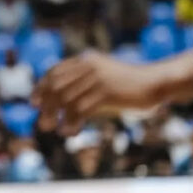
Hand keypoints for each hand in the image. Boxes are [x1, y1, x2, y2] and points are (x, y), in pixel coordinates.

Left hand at [32, 50, 165, 124]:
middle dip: (46, 105)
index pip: (55, 71)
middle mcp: (89, 66)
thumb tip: (62, 102)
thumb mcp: (104, 77)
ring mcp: (97, 78)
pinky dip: (71, 122)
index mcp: (86, 60)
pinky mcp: (106, 92)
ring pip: (66, 98)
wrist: (157, 82)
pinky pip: (81, 109)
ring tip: (55, 131)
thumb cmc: (131, 85)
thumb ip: (85, 83)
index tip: (34, 102)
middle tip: (43, 123)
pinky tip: (69, 132)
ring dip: (57, 117)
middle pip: (56, 86)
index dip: (41, 87)